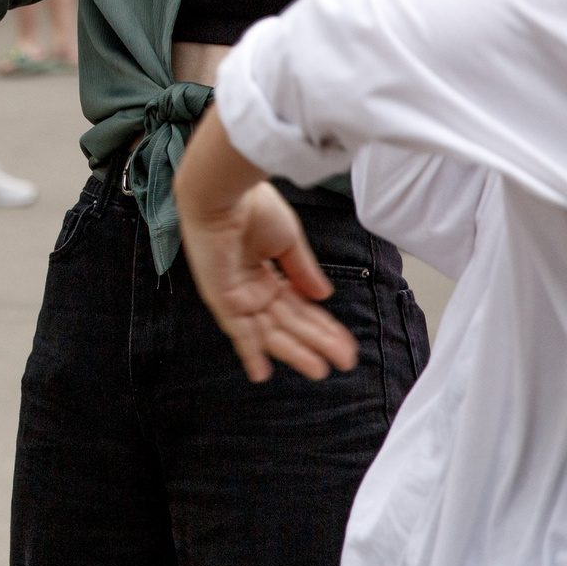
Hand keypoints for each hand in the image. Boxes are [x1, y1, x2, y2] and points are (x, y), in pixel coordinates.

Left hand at [180, 181, 358, 383]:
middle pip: (289, 323)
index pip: (300, 307)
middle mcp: (251, 287)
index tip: (346, 344)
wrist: (223, 192)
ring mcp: (236, 294)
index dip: (323, 326)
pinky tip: (262, 373)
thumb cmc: (252, 206)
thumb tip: (324, 297)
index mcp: (266, 272)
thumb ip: (303, 272)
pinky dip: (249, 351)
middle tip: (344, 362)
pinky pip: (236, 331)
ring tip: (319, 370)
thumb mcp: (288, 242)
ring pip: (270, 331)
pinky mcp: (220, 298)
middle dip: (316, 343)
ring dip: (294, 351)